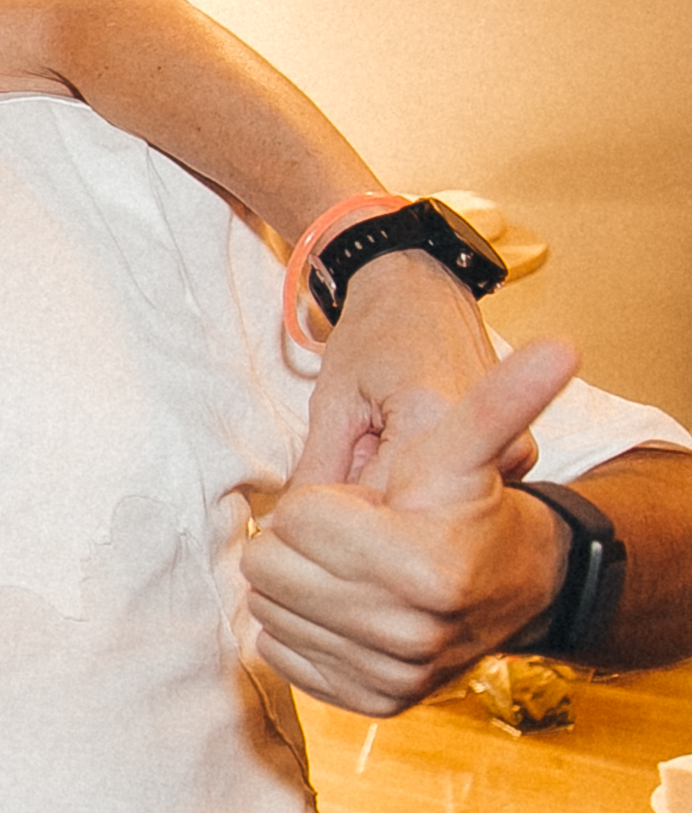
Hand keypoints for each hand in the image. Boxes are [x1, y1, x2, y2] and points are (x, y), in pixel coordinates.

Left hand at [249, 337, 575, 713]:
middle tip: (349, 533)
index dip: (320, 500)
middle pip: (271, 569)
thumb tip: (561, 346)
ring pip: (268, 612)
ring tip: (347, 567)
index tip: (365, 500)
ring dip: (294, 582)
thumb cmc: (465, 500)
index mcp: (428, 562)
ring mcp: (395, 673)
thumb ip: (497, 401)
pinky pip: (282, 655)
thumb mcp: (464, 443)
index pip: (294, 519)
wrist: (510, 579)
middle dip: (300, 540)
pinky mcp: (376, 702)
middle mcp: (414, 630)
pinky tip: (342, 606)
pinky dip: (298, 628)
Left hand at [295, 251, 508, 488]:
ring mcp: (512, 453)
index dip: (343, 509)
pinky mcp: (518, 455)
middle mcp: (488, 443)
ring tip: (385, 441)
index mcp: (436, 423)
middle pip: (413, 511)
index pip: (379, 506)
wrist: (425, 287)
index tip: (323, 495)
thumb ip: (318, 467)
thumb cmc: (375, 332)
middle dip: (372, 500)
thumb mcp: (333, 400)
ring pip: (437, 507)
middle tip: (356, 453)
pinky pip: (461, 494)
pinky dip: (430, 484)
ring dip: (402, 492)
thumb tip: (294, 524)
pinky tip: (414, 452)